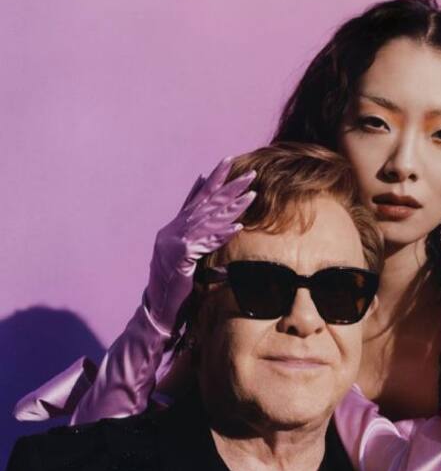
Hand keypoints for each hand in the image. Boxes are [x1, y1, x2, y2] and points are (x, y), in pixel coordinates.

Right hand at [144, 157, 255, 333]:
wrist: (158, 308)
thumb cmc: (174, 284)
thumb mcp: (185, 255)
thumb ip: (196, 237)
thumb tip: (215, 225)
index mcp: (175, 227)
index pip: (197, 198)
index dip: (212, 180)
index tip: (227, 162)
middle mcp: (173, 230)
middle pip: (206, 203)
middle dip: (229, 186)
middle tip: (250, 174)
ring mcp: (174, 242)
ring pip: (209, 219)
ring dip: (233, 207)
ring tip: (252, 195)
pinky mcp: (180, 257)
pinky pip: (205, 242)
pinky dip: (222, 234)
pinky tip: (237, 228)